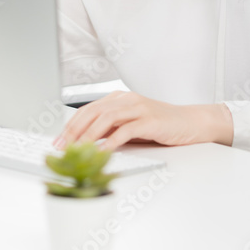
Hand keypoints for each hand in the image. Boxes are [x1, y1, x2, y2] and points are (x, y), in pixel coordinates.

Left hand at [53, 91, 233, 151]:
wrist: (191, 122)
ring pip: (106, 119)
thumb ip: (111, 129)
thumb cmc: (160, 125)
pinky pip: (126, 130)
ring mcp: (139, 108)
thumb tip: (86, 142)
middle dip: (74, 131)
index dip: (71, 125)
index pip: (88, 110)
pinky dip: (112, 141)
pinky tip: (103, 151)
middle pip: (93, 113)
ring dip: (88, 136)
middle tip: (62, 147)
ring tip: (78, 150)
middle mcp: (126, 99)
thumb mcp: (131, 125)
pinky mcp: (150, 120)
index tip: (59, 141)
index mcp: (119, 98)